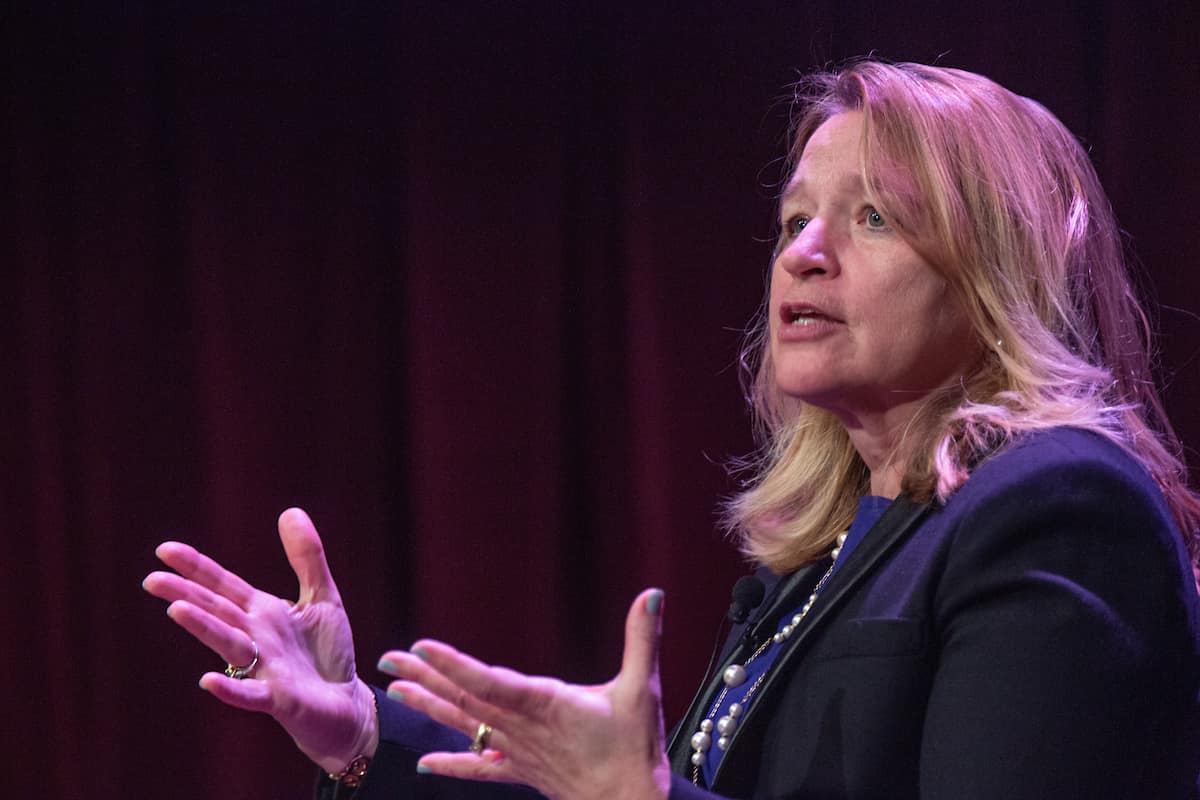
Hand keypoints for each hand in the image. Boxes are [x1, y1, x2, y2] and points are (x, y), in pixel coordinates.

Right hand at [142, 508, 378, 772]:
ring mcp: (263, 669)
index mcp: (262, 612)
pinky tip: (210, 681)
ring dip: (205, 629)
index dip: (197, 568)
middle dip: (187, 595)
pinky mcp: (279, 699)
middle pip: (217, 611)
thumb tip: (290, 510)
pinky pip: (251, 694)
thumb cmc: (329, 654)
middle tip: (152, 580)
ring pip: (229, 645)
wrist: (346, 703)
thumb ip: (307, 557)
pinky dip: (231, 688)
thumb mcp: (322, 597)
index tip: (165, 550)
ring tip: (178, 610)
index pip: (223, 586)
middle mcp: (255, 638)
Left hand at [378, 588, 670, 799]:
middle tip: (388, 659)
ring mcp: (519, 752)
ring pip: (467, 726)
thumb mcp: (644, 689)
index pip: (491, 681)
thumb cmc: (636, 750)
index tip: (422, 648)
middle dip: (425, 677)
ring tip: (396, 692)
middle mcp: (523, 728)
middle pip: (466, 699)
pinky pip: (482, 769)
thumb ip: (643, 639)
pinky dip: (454, 764)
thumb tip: (653, 595)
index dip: (455, 664)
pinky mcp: (524, 772)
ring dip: (430, 707)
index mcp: (547, 704)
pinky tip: (426, 764)